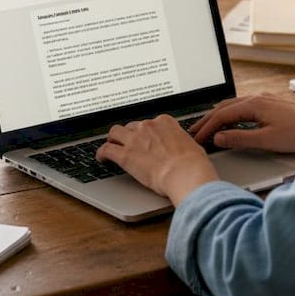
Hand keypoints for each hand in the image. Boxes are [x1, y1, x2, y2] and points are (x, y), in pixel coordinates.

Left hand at [96, 115, 217, 205]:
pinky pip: (106, 149)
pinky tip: (102, 158)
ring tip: (112, 146)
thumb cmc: (192, 163)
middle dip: (130, 135)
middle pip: (132, 127)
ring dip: (113, 139)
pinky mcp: (125, 155)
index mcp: (165, 122)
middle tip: (129, 144)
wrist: (186, 173)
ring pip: (115, 133)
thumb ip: (181, 143)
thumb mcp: (191, 145)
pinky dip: (101, 153)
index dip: (146, 132)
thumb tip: (182, 148)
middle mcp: (148, 127)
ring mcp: (135, 139)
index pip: (150, 123)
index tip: (145, 138)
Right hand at [188, 93, 294, 153]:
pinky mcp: (271, 104)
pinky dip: (231, 114)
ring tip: (208, 126)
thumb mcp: (266, 140)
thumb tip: (219, 138)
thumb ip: (240, 139)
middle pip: (224, 107)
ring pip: (233, 105)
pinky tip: (231, 121)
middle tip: (194, 131)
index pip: (221, 115)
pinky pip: (243, 106)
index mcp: (253, 104)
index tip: (197, 138)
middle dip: (208, 119)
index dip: (207, 127)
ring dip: (219, 116)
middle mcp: (257, 98)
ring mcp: (264, 100)